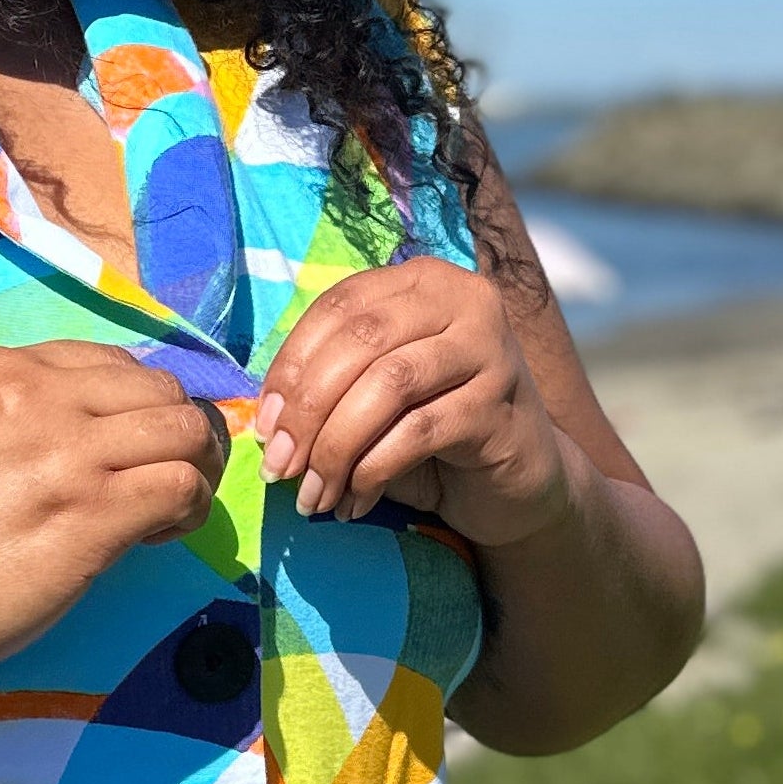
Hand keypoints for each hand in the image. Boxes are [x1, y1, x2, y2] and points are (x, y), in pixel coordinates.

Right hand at [0, 342, 228, 688]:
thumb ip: (18, 417)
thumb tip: (93, 435)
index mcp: (0, 370)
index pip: (112, 362)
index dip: (136, 408)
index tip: (125, 452)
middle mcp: (36, 398)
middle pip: (162, 390)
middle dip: (181, 433)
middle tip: (169, 481)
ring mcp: (64, 456)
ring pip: (184, 431)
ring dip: (196, 469)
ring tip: (170, 510)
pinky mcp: (87, 517)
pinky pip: (179, 488)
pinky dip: (188, 509)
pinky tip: (157, 537)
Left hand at [254, 259, 571, 545]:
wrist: (517, 485)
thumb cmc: (433, 434)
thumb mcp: (375, 396)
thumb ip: (331, 387)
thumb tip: (267, 422)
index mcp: (422, 281)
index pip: (338, 307)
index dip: (290, 366)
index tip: (265, 427)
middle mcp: (463, 299)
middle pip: (360, 341)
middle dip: (307, 411)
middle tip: (280, 469)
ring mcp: (490, 349)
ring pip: (388, 385)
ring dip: (335, 447)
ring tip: (314, 494)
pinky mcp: (500, 405)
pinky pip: (417, 432)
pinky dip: (372, 471)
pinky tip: (355, 501)